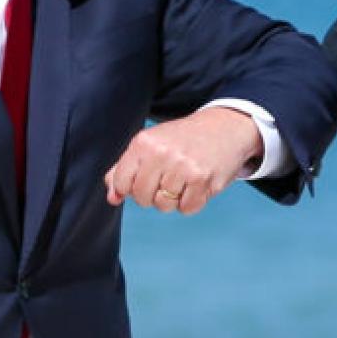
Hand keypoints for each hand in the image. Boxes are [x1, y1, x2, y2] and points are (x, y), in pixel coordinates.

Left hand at [104, 106, 262, 214]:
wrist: (224, 128)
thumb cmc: (182, 139)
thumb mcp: (150, 144)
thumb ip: (125, 169)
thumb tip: (112, 197)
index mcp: (143, 143)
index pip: (121, 182)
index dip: (129, 187)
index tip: (142, 179)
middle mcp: (162, 154)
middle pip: (142, 198)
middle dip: (152, 194)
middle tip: (167, 177)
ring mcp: (183, 168)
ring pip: (163, 206)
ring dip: (173, 199)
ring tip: (183, 180)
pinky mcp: (203, 181)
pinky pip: (186, 209)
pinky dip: (191, 202)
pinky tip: (196, 184)